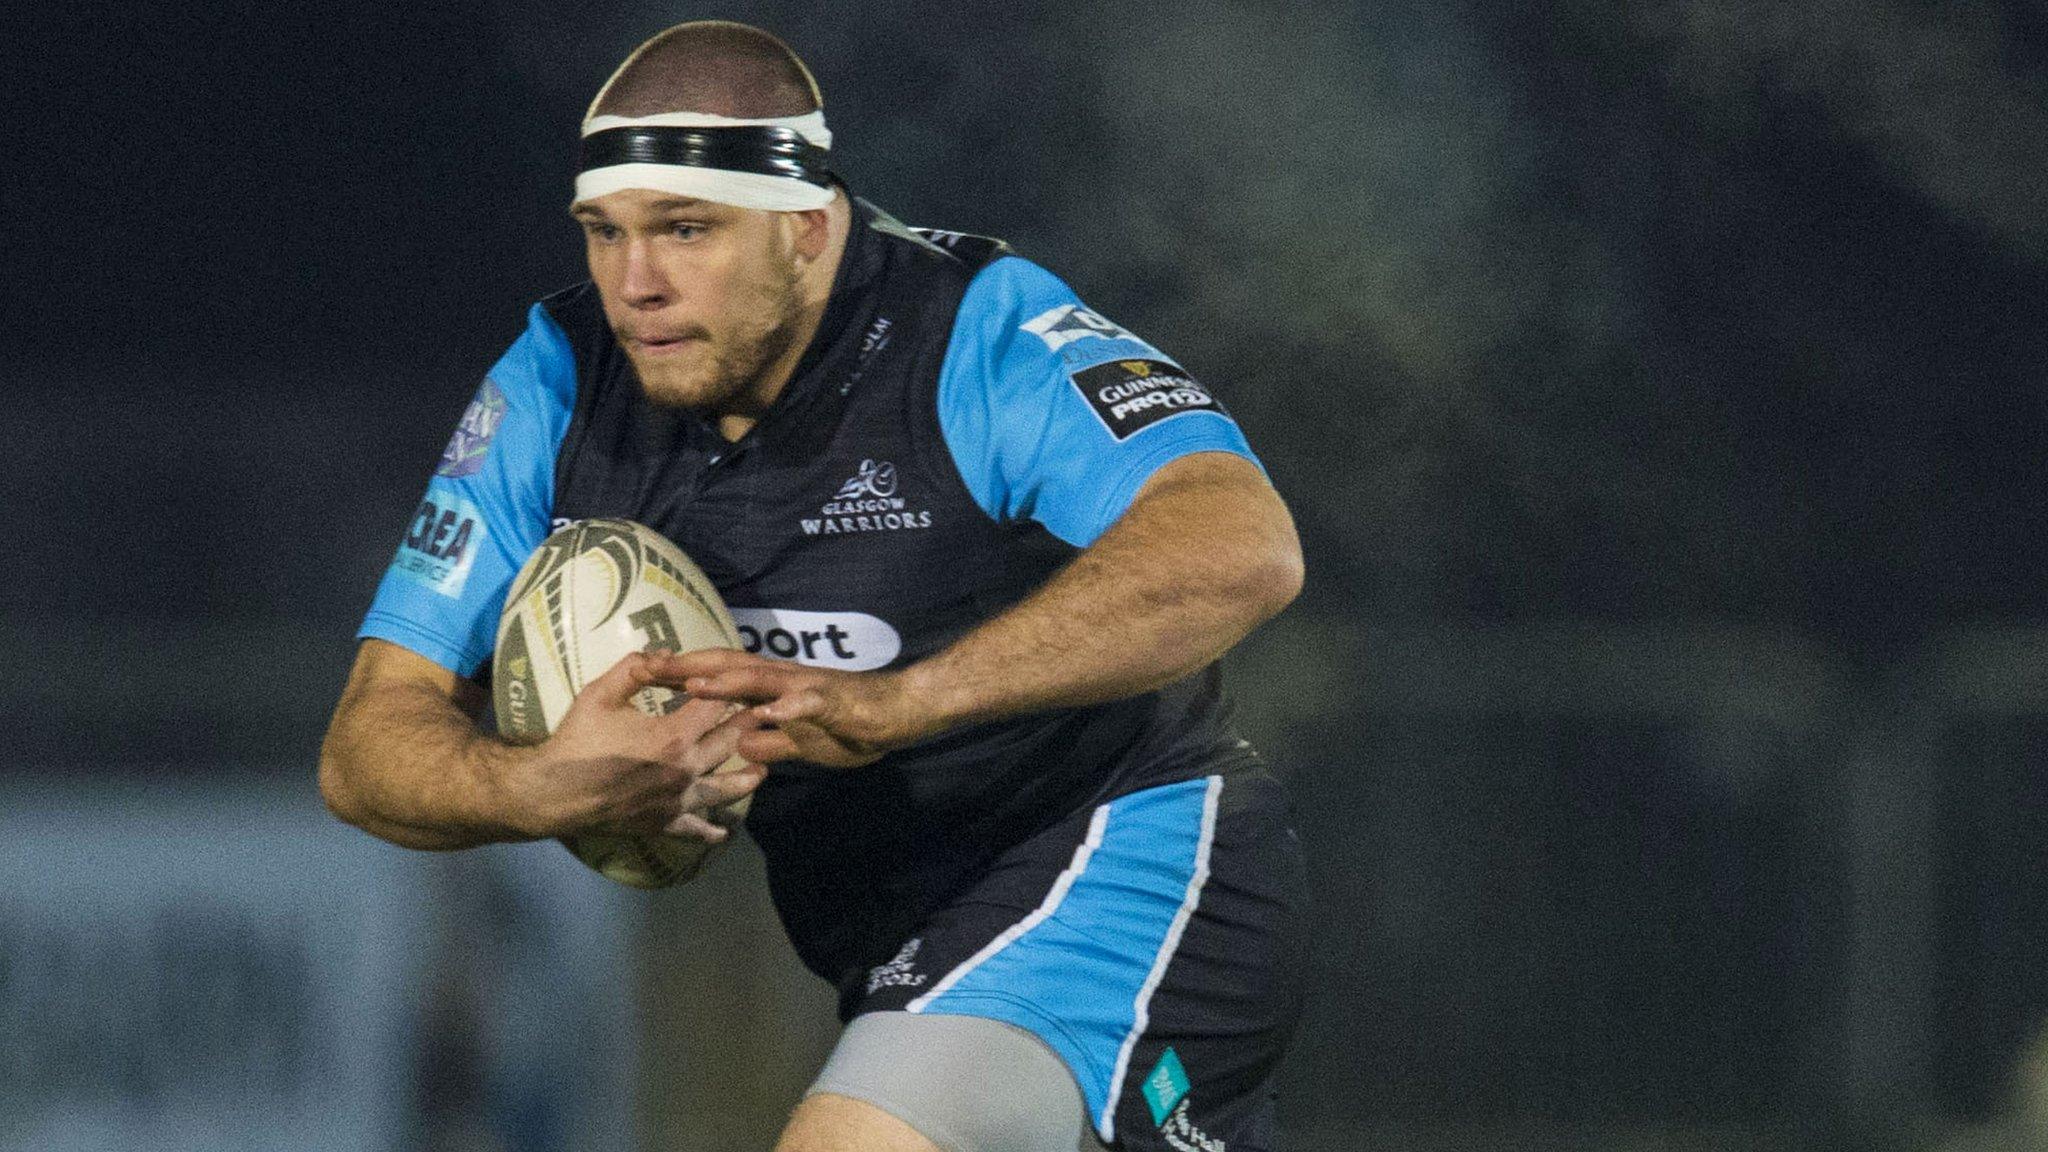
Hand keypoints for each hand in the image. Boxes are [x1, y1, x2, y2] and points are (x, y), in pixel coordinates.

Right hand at [503, 650, 767, 839]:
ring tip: (763, 770)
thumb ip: (635, 668)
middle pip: (731, 744)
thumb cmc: (577, 740)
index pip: (717, 706)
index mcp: (673, 735)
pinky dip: (711, 831)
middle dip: (751, 727)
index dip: (732, 689)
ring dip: (747, 778)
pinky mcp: (664, 822)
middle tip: (769, 717)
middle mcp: (685, 769)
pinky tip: (723, 832)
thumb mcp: (600, 694)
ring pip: (726, 789)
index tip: (747, 681)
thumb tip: (666, 654)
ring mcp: (678, 800)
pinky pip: (695, 829)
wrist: (552, 793)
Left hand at [648, 649, 938, 768]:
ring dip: (725, 682)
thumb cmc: (851, 725)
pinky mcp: (832, 702)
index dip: (682, 675)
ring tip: (691, 684)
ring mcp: (806, 688)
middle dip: (688, 668)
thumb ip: (770, 742)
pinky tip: (766, 712)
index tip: (644, 674)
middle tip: (645, 666)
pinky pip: (807, 704)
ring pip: (760, 679)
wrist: (899, 711)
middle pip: (727, 668)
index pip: (719, 677)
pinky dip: (786, 707)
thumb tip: (739, 744)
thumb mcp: (800, 744)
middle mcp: (782, 680)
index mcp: (772, 689)